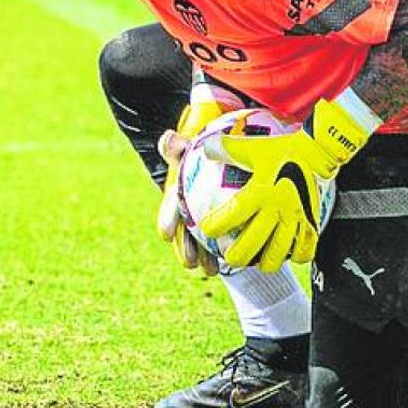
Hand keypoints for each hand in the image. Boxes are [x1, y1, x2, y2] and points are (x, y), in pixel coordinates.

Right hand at [155, 102, 223, 274]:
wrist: (224, 155)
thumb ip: (179, 144)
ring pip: (203, 242)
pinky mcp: (225, 226)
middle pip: (185, 233)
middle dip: (186, 249)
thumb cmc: (204, 151)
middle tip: (190, 262)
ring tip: (211, 269)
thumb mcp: (192, 146)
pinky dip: (231, 250)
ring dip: (206, 257)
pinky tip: (242, 262)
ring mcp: (206, 220)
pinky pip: (226, 240)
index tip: (166, 233)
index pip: (170, 208)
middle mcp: (189, 211)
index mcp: (179, 194)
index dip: (168, 220)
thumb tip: (167, 138)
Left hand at [198, 95, 374, 271]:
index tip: (206, 229)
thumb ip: (227, 149)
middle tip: (229, 257)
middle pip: (252, 244)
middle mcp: (277, 209)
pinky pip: (305, 250)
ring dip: (265, 262)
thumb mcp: (252, 147)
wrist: (317, 151)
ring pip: (278, 253)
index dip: (215, 226)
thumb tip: (205, 149)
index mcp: (259, 192)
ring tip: (257, 262)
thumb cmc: (281, 149)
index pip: (232, 215)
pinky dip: (296, 257)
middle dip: (236, 256)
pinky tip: (289, 255)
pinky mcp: (312, 222)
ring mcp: (296, 218)